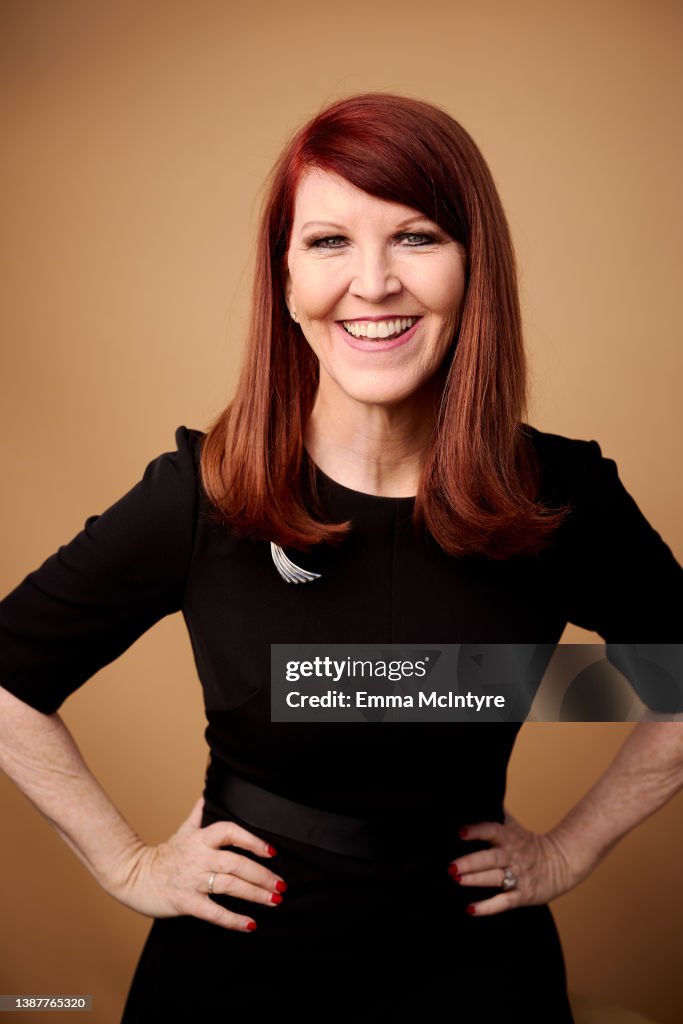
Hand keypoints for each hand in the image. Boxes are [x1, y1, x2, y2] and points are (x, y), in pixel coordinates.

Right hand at [104, 796, 286, 931]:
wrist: (134, 877)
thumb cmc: (163, 855)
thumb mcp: (183, 831)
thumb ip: (198, 814)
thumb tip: (207, 793)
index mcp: (200, 839)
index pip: (230, 832)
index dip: (252, 840)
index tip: (271, 851)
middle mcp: (198, 857)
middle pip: (235, 863)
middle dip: (262, 875)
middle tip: (281, 885)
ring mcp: (192, 880)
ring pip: (229, 886)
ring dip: (254, 894)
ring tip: (274, 901)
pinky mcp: (185, 902)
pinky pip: (213, 912)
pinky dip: (233, 919)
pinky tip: (250, 924)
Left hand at [447, 807, 588, 916]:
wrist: (562, 864)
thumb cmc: (529, 845)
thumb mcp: (514, 826)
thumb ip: (496, 813)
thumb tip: (478, 793)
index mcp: (510, 837)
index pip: (491, 830)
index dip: (476, 831)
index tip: (459, 831)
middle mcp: (512, 856)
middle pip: (490, 858)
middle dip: (470, 862)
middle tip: (450, 866)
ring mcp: (518, 876)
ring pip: (495, 878)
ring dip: (476, 880)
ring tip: (457, 880)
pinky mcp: (523, 895)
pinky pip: (504, 902)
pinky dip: (488, 907)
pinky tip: (471, 909)